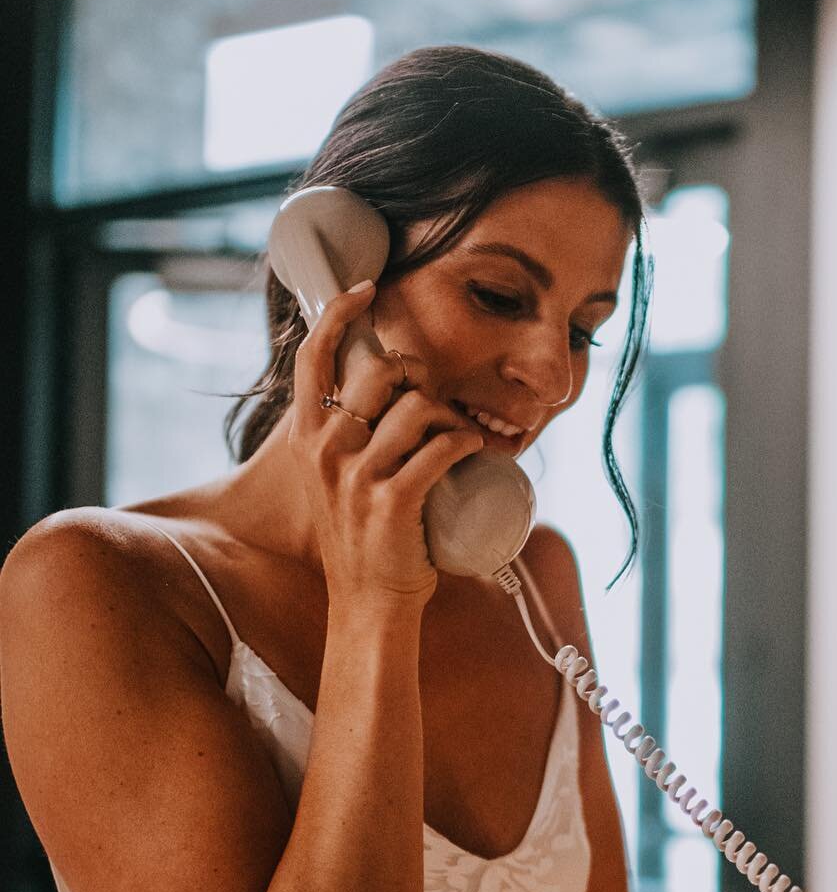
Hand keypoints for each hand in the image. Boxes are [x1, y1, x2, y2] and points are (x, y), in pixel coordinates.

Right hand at [289, 281, 485, 601]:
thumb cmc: (361, 537)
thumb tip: (373, 390)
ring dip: (450, 413)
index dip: (338, 312)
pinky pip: (440, 451)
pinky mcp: (391, 503)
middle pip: (381, 373)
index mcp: (306, 437)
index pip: (312, 356)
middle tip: (439, 404)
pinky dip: (467, 442)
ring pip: (417, 409)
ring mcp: (356, 478)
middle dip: (422, 377)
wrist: (369, 602)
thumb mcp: (334, 478)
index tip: (369, 289)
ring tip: (459, 435)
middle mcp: (325, 451)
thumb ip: (340, 438)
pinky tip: (475, 447)